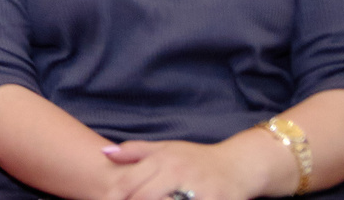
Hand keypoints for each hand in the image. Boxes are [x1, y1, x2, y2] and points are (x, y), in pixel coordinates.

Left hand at [99, 136, 258, 199]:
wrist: (239, 166)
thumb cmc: (197, 159)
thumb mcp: (166, 149)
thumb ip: (135, 151)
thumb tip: (104, 152)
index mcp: (164, 160)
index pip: (130, 182)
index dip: (115, 196)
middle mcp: (179, 173)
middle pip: (144, 197)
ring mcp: (199, 190)